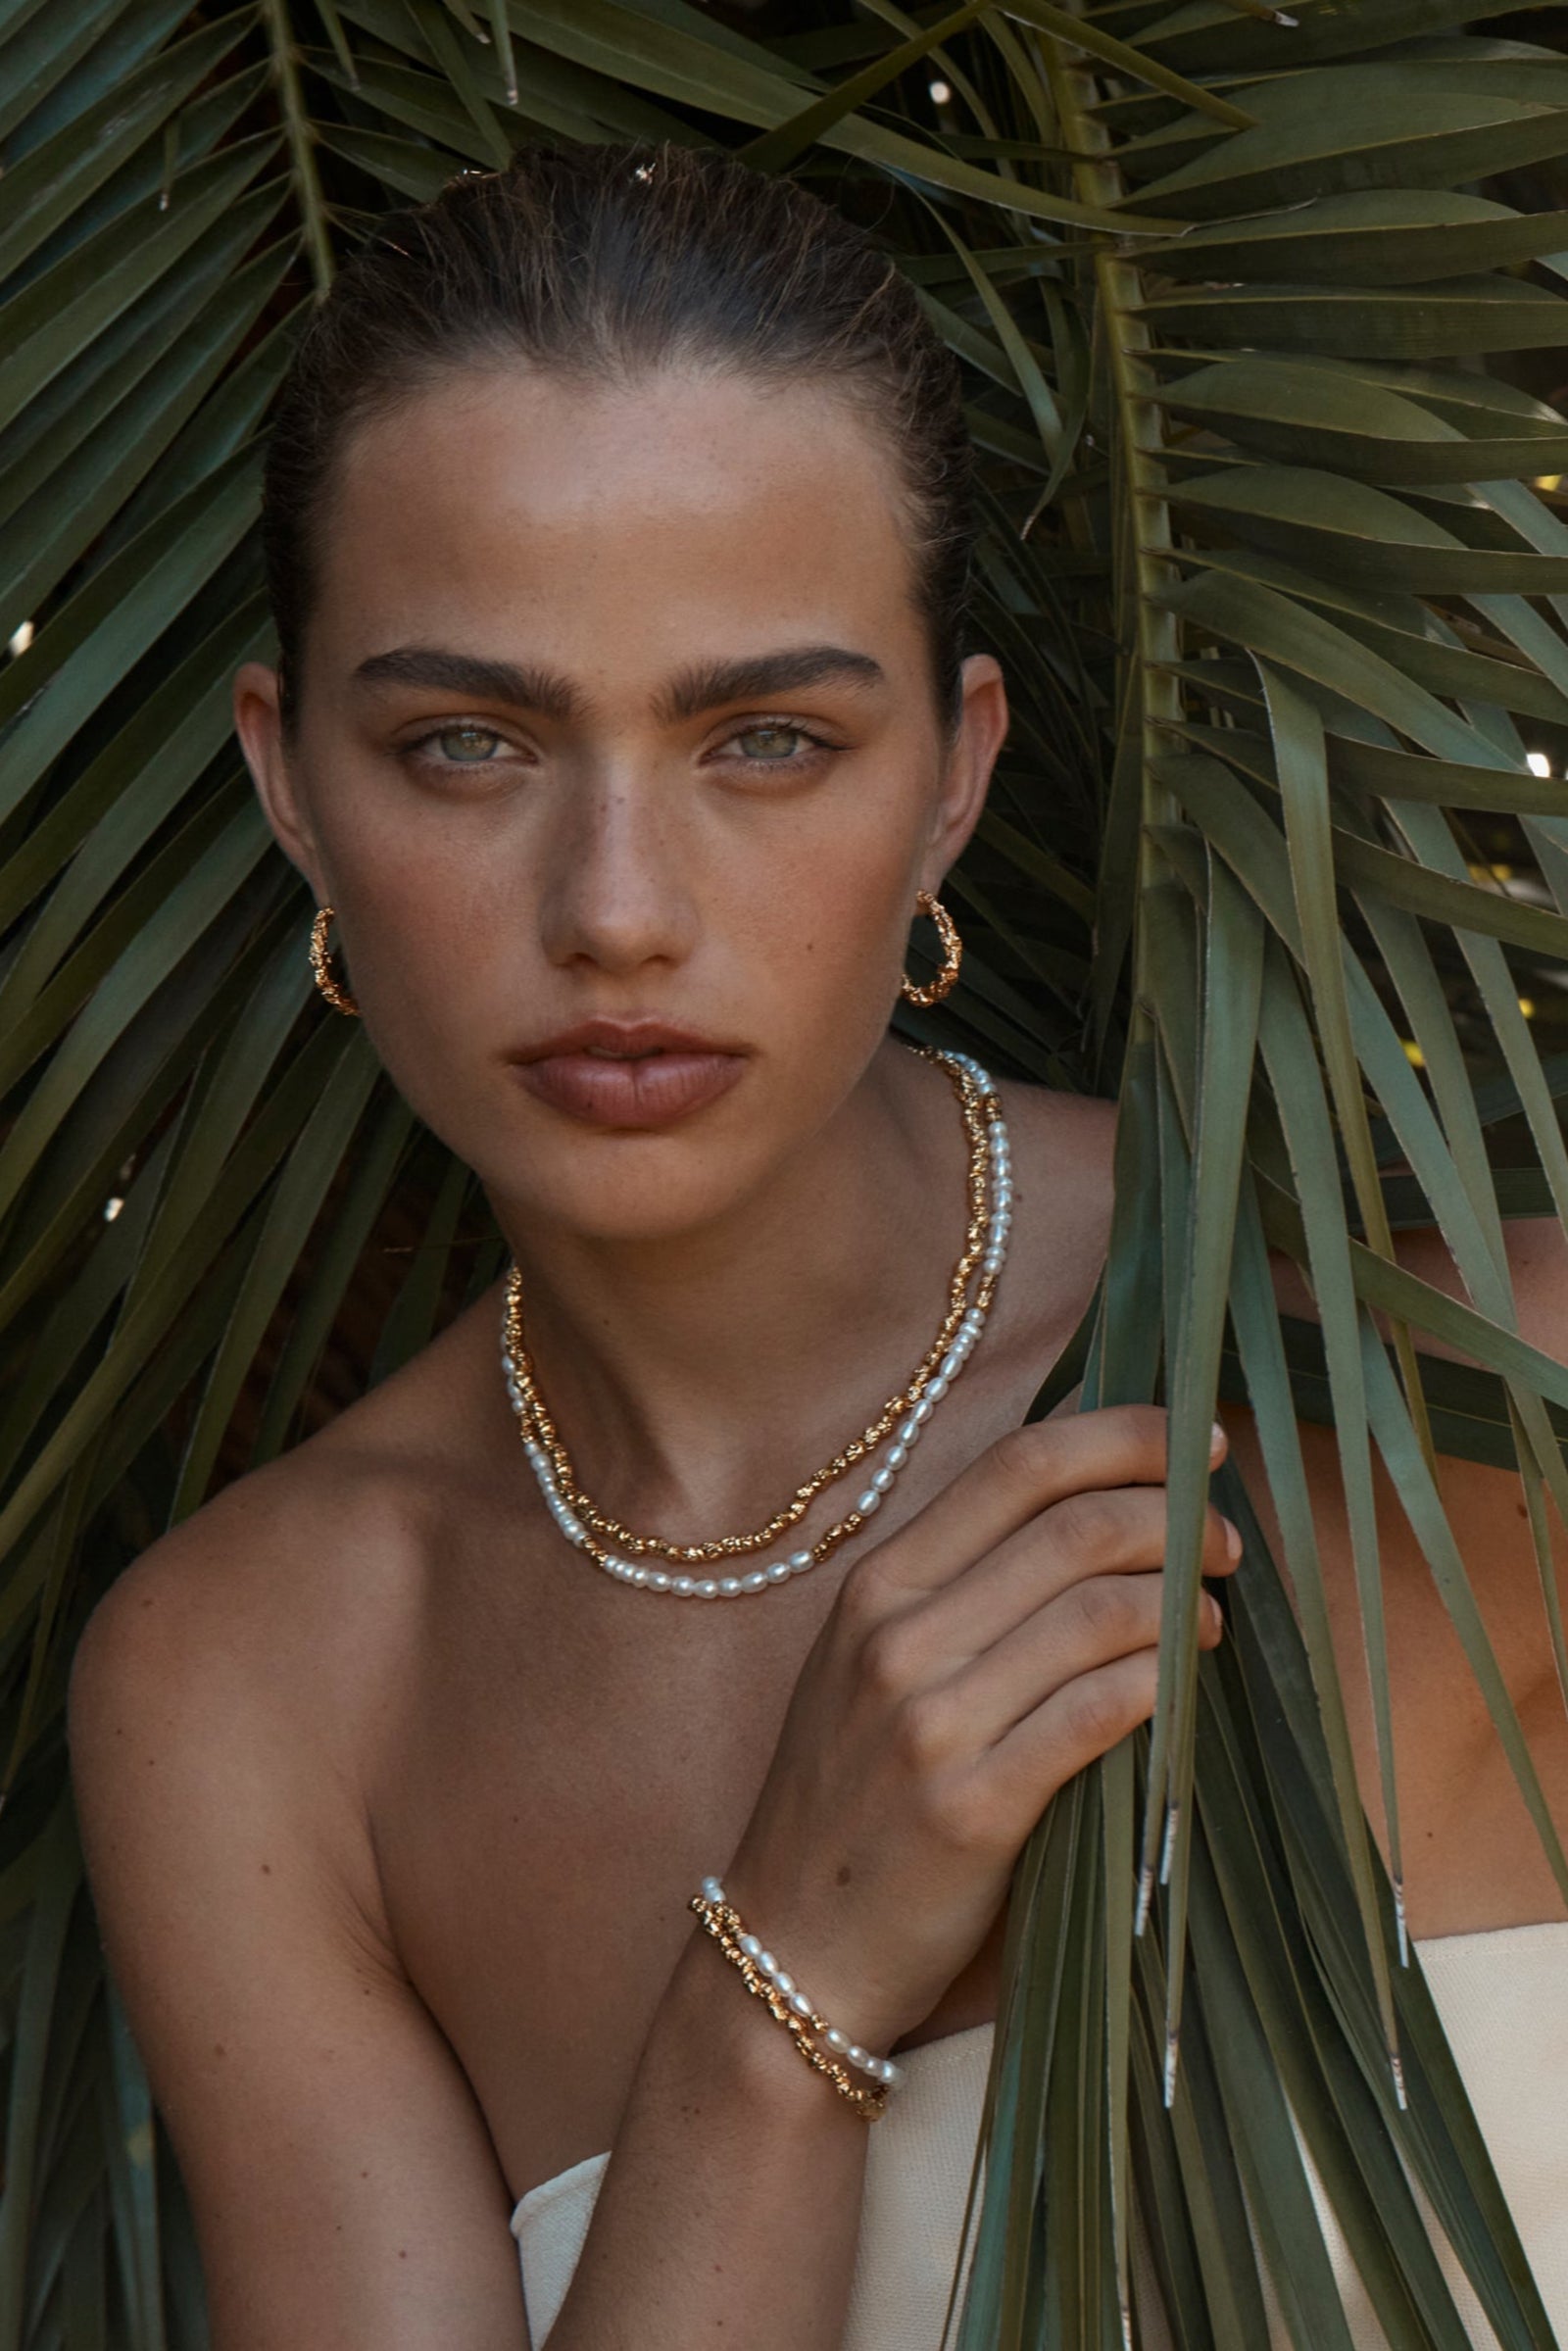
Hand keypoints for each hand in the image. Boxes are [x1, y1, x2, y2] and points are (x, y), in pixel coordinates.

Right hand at [722, 1406, 1237, 2052]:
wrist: (790, 1945)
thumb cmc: (850, 1798)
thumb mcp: (868, 1666)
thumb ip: (959, 1590)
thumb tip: (1095, 1513)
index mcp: (877, 1587)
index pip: (1015, 1467)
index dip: (1119, 1438)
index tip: (1192, 1441)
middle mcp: (897, 1639)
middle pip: (1070, 1527)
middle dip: (1173, 1515)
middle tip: (1223, 1537)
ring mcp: (931, 1723)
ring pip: (1095, 1612)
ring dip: (1179, 1601)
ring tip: (1213, 1615)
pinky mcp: (973, 1808)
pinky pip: (1096, 1711)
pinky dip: (1158, 1680)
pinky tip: (1183, 1680)